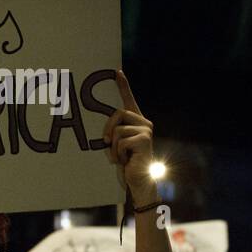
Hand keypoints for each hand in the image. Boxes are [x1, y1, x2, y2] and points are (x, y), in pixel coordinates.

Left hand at [102, 70, 156, 199]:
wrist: (138, 179)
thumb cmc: (126, 161)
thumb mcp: (117, 143)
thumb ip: (114, 132)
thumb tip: (105, 130)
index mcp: (137, 122)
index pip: (129, 100)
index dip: (124, 86)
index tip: (117, 72)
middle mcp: (144, 123)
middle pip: (118, 113)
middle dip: (108, 128)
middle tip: (107, 143)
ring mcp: (146, 130)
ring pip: (118, 130)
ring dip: (114, 147)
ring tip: (121, 156)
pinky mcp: (145, 139)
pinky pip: (121, 141)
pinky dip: (118, 153)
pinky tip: (126, 160)